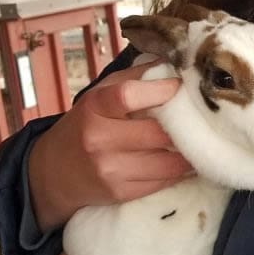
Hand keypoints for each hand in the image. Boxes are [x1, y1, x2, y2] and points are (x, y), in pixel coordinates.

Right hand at [28, 60, 193, 230]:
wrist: (51, 173)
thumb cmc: (86, 123)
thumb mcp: (101, 93)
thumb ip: (135, 77)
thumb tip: (174, 62)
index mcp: (95, 107)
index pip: (129, 95)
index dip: (160, 89)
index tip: (179, 86)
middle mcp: (99, 139)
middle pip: (157, 132)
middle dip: (184, 125)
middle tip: (202, 117)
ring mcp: (110, 170)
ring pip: (167, 161)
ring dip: (189, 152)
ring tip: (200, 140)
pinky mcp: (120, 193)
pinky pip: (162, 181)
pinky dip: (179, 171)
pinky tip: (186, 160)